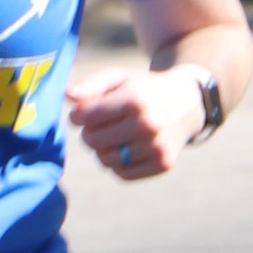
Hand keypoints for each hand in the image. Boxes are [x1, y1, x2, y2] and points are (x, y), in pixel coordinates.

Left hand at [67, 68, 199, 181]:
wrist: (185, 103)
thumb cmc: (143, 90)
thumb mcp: (119, 78)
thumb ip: (92, 85)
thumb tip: (67, 94)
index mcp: (136, 99)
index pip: (87, 116)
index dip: (77, 116)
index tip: (80, 114)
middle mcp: (149, 124)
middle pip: (93, 140)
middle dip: (89, 133)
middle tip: (97, 126)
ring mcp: (157, 146)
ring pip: (105, 160)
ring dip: (102, 150)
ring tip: (112, 137)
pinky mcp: (163, 164)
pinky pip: (123, 174)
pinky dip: (118, 164)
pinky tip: (126, 148)